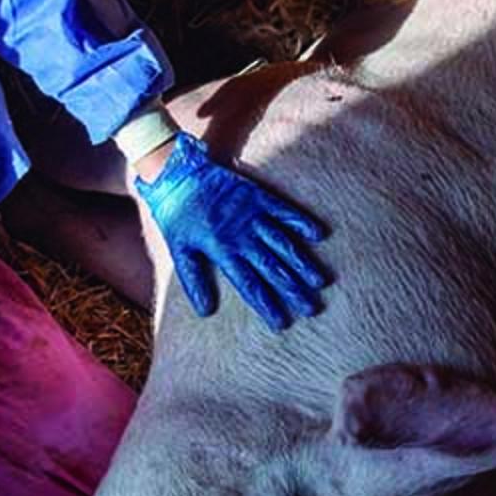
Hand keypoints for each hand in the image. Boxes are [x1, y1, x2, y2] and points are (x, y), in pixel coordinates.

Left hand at [134, 131, 329, 329]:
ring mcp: (252, 214)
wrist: (176, 172)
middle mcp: (241, 235)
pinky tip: (319, 234)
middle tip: (312, 309)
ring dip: (302, 263)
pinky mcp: (257, 196)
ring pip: (282, 243)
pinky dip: (301, 221)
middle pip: (272, 268)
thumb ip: (194, 280)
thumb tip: (206, 312)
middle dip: (293, 290)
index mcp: (221, 250)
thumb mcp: (179, 250)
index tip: (282, 323)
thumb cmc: (176, 214)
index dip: (266, 304)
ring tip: (320, 281)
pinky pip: (284, 210)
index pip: (249, 284)